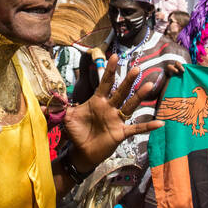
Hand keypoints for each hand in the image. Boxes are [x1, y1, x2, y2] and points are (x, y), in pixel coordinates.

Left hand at [63, 54, 162, 171]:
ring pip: (130, 106)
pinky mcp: (120, 133)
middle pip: (120, 91)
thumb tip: (47, 99)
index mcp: (97, 101)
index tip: (115, 56)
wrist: (81, 151)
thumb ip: (61, 106)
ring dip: (139, 97)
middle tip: (137, 68)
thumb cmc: (76, 132)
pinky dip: (147, 126)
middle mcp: (109, 108)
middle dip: (128, 80)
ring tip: (149, 85)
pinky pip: (136, 129)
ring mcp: (116, 120)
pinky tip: (160, 123)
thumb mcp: (67, 117)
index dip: (110, 70)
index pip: (105, 82)